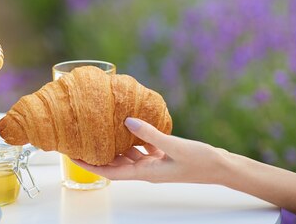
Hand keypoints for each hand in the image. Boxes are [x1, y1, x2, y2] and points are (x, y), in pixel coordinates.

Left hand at [73, 118, 229, 184]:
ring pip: (125, 154)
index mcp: (146, 173)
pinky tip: (125, 124)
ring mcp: (153, 162)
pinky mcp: (161, 154)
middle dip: (95, 155)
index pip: (110, 173)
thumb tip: (127, 121)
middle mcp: (146, 169)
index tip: (73, 157)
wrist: (222, 167)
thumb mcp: (175, 147)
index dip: (90, 167)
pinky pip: (140, 147)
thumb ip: (150, 134)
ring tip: (95, 131)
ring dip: (111, 145)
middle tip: (79, 141)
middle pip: (114, 164)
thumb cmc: (201, 162)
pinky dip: (130, 137)